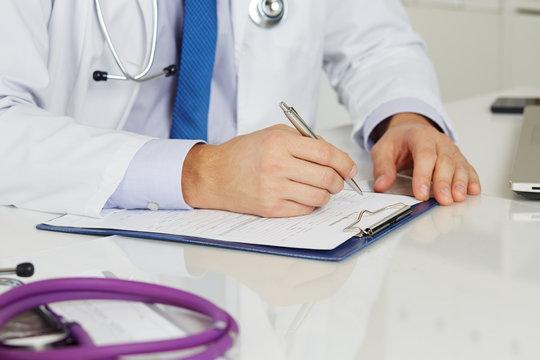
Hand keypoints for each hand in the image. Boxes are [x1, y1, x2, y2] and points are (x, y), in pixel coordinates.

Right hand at [181, 124, 356, 216]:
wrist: (215, 175)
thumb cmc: (242, 154)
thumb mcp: (273, 134)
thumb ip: (304, 141)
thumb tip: (335, 156)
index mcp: (279, 143)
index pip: (326, 154)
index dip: (344, 162)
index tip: (349, 168)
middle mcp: (277, 165)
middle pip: (327, 177)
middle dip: (339, 181)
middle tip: (337, 180)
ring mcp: (273, 189)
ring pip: (319, 196)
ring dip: (326, 194)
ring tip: (319, 188)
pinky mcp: (271, 208)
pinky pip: (305, 210)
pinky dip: (310, 204)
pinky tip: (303, 196)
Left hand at [370, 113, 480, 204]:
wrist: (410, 130)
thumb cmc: (398, 141)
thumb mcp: (382, 150)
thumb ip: (382, 167)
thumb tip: (381, 185)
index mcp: (419, 136)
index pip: (424, 155)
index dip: (423, 175)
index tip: (420, 193)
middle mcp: (438, 141)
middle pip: (445, 161)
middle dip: (444, 183)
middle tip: (443, 200)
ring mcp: (450, 149)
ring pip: (459, 165)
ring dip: (460, 183)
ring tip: (458, 198)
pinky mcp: (457, 158)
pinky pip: (468, 168)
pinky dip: (472, 179)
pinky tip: (473, 190)